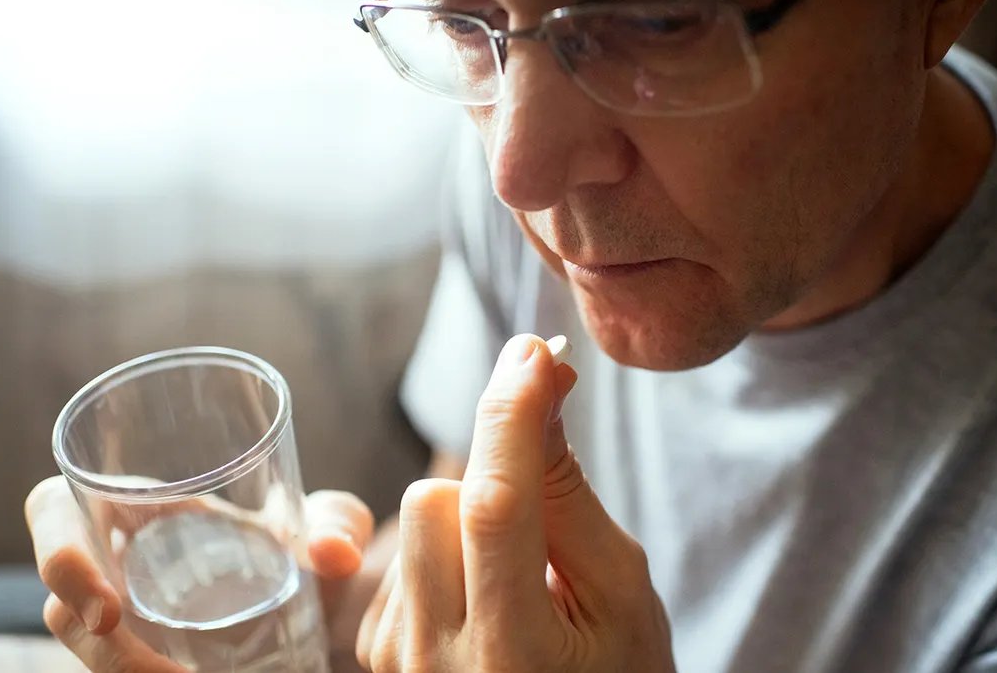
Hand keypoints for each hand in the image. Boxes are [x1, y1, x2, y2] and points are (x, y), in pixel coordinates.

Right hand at [24, 478, 374, 671]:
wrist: (329, 597)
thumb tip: (335, 554)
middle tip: (149, 666)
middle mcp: (120, 562)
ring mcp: (127, 616)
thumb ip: (338, 523)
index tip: (108, 611)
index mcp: (142, 507)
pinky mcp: (143, 652)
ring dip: (123, 672)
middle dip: (79, 636)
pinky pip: (123, 668)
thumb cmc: (306, 541)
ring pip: (86, 646)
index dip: (57, 552)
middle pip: (55, 595)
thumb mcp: (329, 523)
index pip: (55, 507)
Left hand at [356, 334, 675, 672]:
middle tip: (546, 519)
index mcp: (513, 653)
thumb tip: (541, 391)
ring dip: (468, 522)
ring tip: (518, 578)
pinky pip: (400, 555)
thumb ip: (571, 497)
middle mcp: (435, 661)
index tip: (534, 354)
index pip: (497, 505)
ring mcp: (395, 661)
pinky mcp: (375, 652)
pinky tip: (484, 602)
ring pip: (414, 520)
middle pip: (437, 499)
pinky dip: (445, 556)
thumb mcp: (621, 594)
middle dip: (494, 483)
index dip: (512, 418)